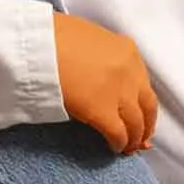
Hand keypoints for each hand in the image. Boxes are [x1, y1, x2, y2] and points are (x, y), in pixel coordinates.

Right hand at [51, 13, 160, 153]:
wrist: (37, 44)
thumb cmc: (54, 36)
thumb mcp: (90, 38)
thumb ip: (104, 56)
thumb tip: (101, 74)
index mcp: (127, 50)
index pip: (143, 82)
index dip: (142, 102)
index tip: (140, 112)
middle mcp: (130, 71)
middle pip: (147, 105)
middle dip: (146, 124)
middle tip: (140, 136)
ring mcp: (119, 92)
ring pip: (136, 123)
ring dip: (133, 137)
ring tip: (128, 147)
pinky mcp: (102, 111)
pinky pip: (117, 133)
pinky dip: (119, 143)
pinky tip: (114, 148)